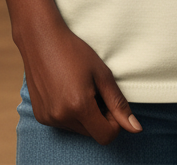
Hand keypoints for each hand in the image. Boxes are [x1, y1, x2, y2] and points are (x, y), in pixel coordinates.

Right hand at [17, 18, 141, 144]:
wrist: (40, 39)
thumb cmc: (74, 51)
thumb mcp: (102, 73)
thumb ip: (118, 103)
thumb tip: (135, 128)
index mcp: (79, 106)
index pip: (106, 136)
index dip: (114, 121)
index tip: (110, 101)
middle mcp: (62, 117)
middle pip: (92, 133)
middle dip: (99, 117)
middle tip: (95, 90)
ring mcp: (49, 118)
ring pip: (78, 129)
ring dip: (84, 115)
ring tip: (79, 88)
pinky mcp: (41, 116)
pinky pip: (63, 124)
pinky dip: (69, 113)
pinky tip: (66, 91)